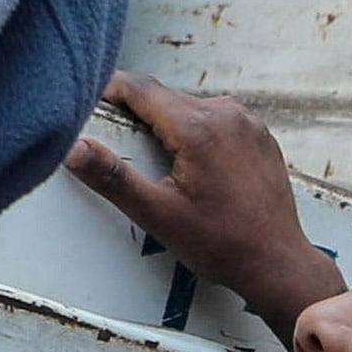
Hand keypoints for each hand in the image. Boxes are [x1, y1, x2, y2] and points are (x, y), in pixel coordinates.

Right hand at [71, 71, 341, 340]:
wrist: (277, 262)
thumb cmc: (221, 243)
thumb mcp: (157, 214)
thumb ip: (113, 178)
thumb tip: (73, 148)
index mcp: (198, 128)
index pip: (140, 88)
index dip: (110, 90)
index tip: (90, 100)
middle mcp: (226, 114)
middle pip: (165, 97)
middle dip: (138, 114)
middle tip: (118, 143)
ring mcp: (248, 123)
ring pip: (191, 107)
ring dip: (168, 124)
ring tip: (156, 161)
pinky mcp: (260, 135)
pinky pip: (217, 120)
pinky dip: (197, 132)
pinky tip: (192, 166)